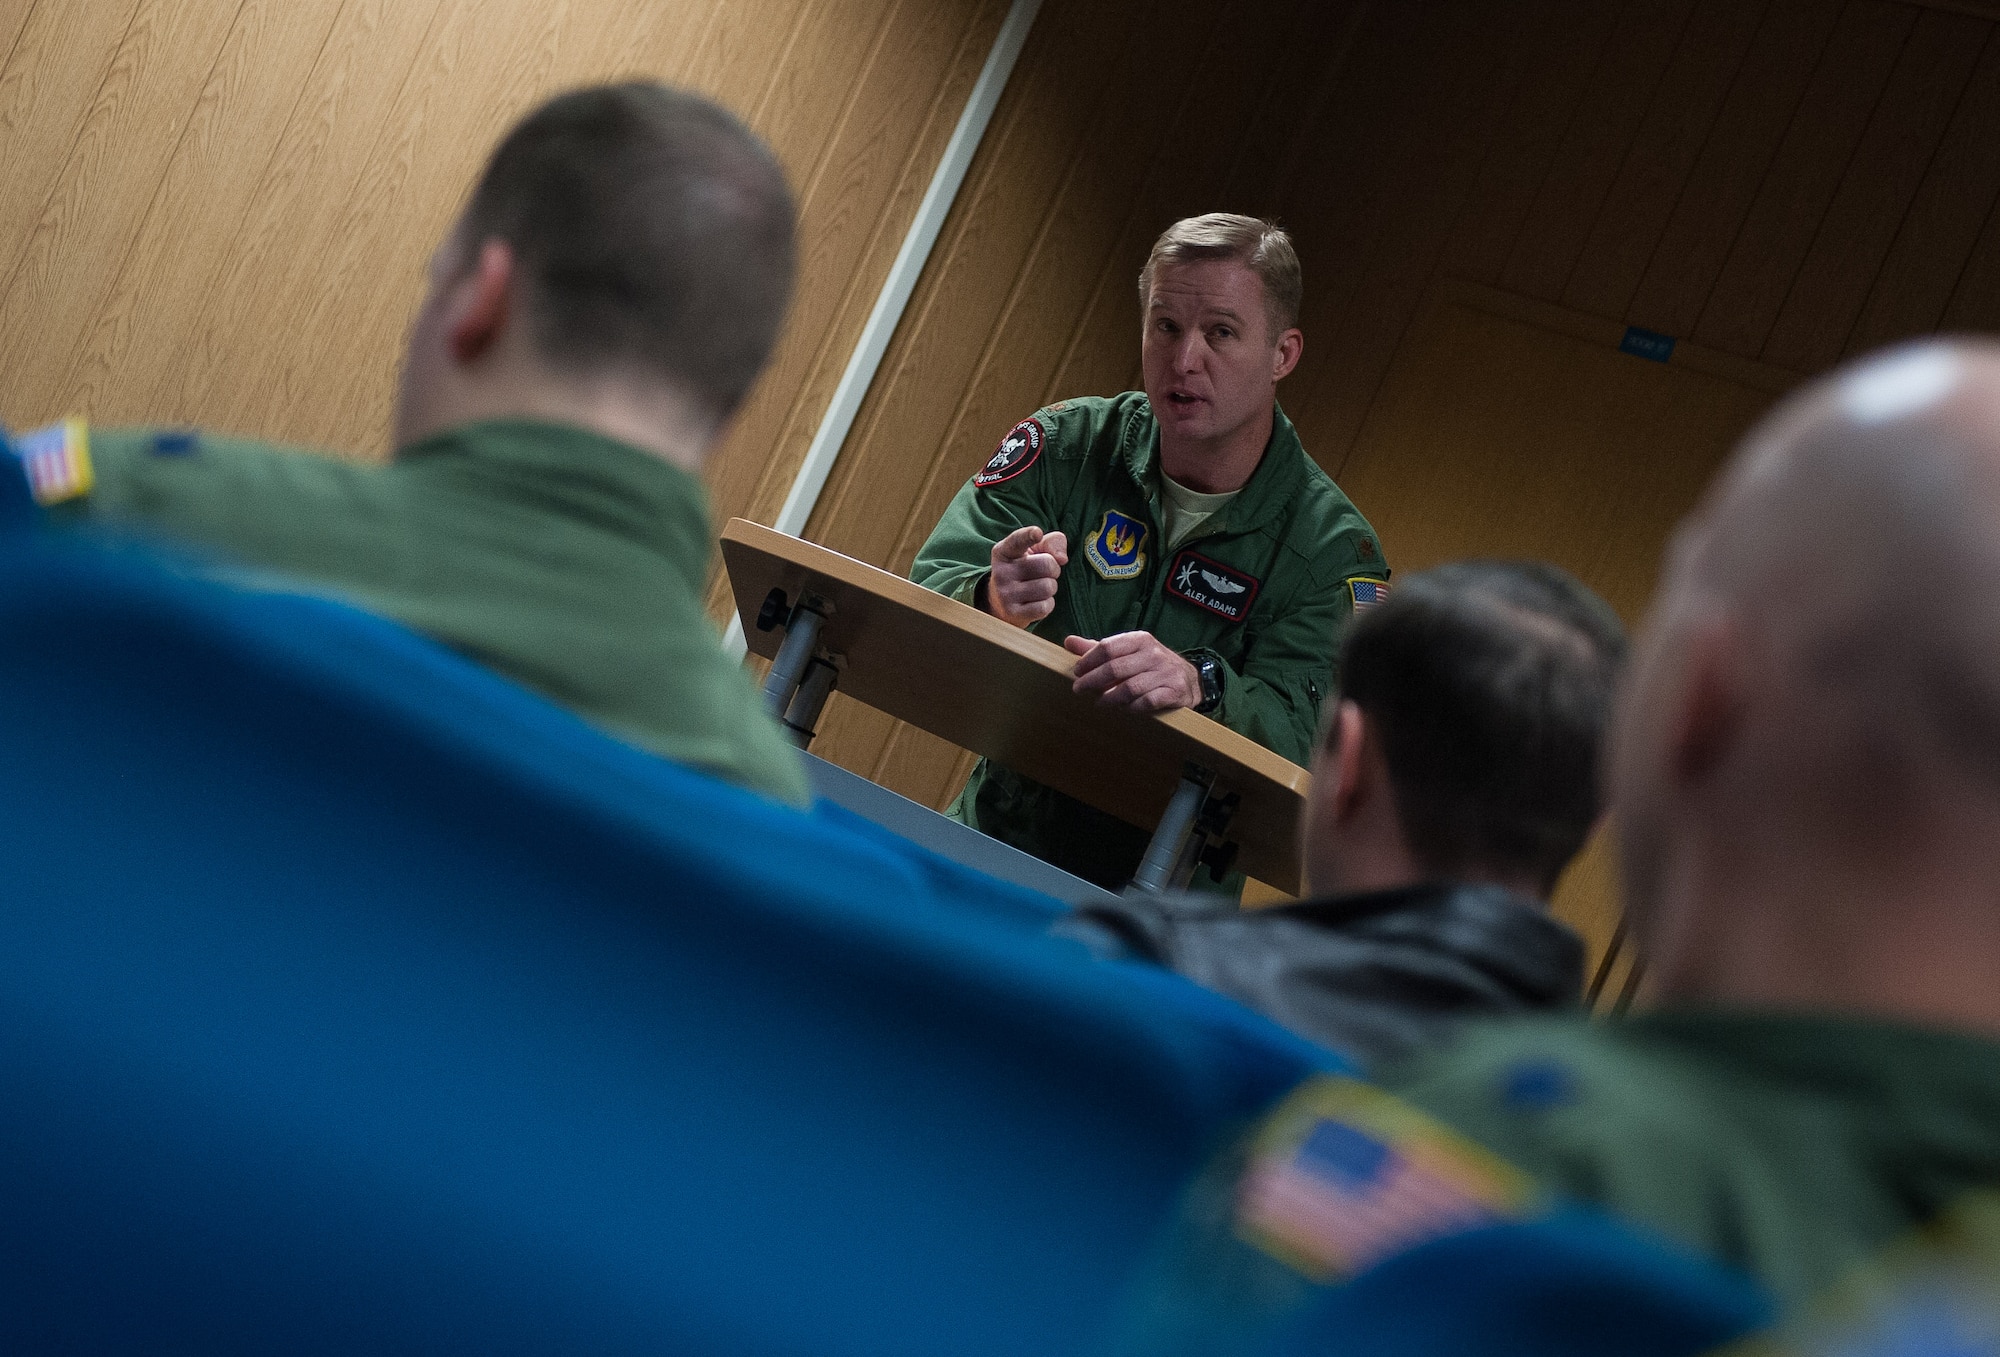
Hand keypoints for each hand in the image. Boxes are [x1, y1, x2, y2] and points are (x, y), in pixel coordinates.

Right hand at [986, 525, 1068, 626]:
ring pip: (1048, 587)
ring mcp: (1005, 594)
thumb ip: (1053, 543)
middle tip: (1044, 574)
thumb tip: (1062, 558)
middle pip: (1046, 564)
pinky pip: (1045, 607)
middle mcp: (1000, 572)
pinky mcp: (1012, 613)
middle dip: (1054, 569)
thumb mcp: (1035, 550)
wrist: (1002, 603)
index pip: (1017, 541)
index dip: (1029, 536)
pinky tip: (1036, 602)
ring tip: (1039, 587)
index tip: (1037, 533)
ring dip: (1051, 588)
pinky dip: (1047, 604)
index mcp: (1003, 551)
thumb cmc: (1025, 569)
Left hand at [1065, 632, 1201, 713]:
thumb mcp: (1128, 652)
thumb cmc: (1151, 665)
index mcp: (1140, 640)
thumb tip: (1068, 641)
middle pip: (1115, 668)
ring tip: (1098, 703)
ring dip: (1109, 698)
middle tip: (1079, 690)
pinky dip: (1131, 708)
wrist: (1190, 679)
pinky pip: (1146, 702)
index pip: (1108, 647)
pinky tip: (1122, 709)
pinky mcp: (1173, 692)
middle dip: (1093, 681)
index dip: (1089, 660)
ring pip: (1129, 688)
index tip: (1077, 672)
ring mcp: (1165, 673)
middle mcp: (1153, 654)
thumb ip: (1099, 649)